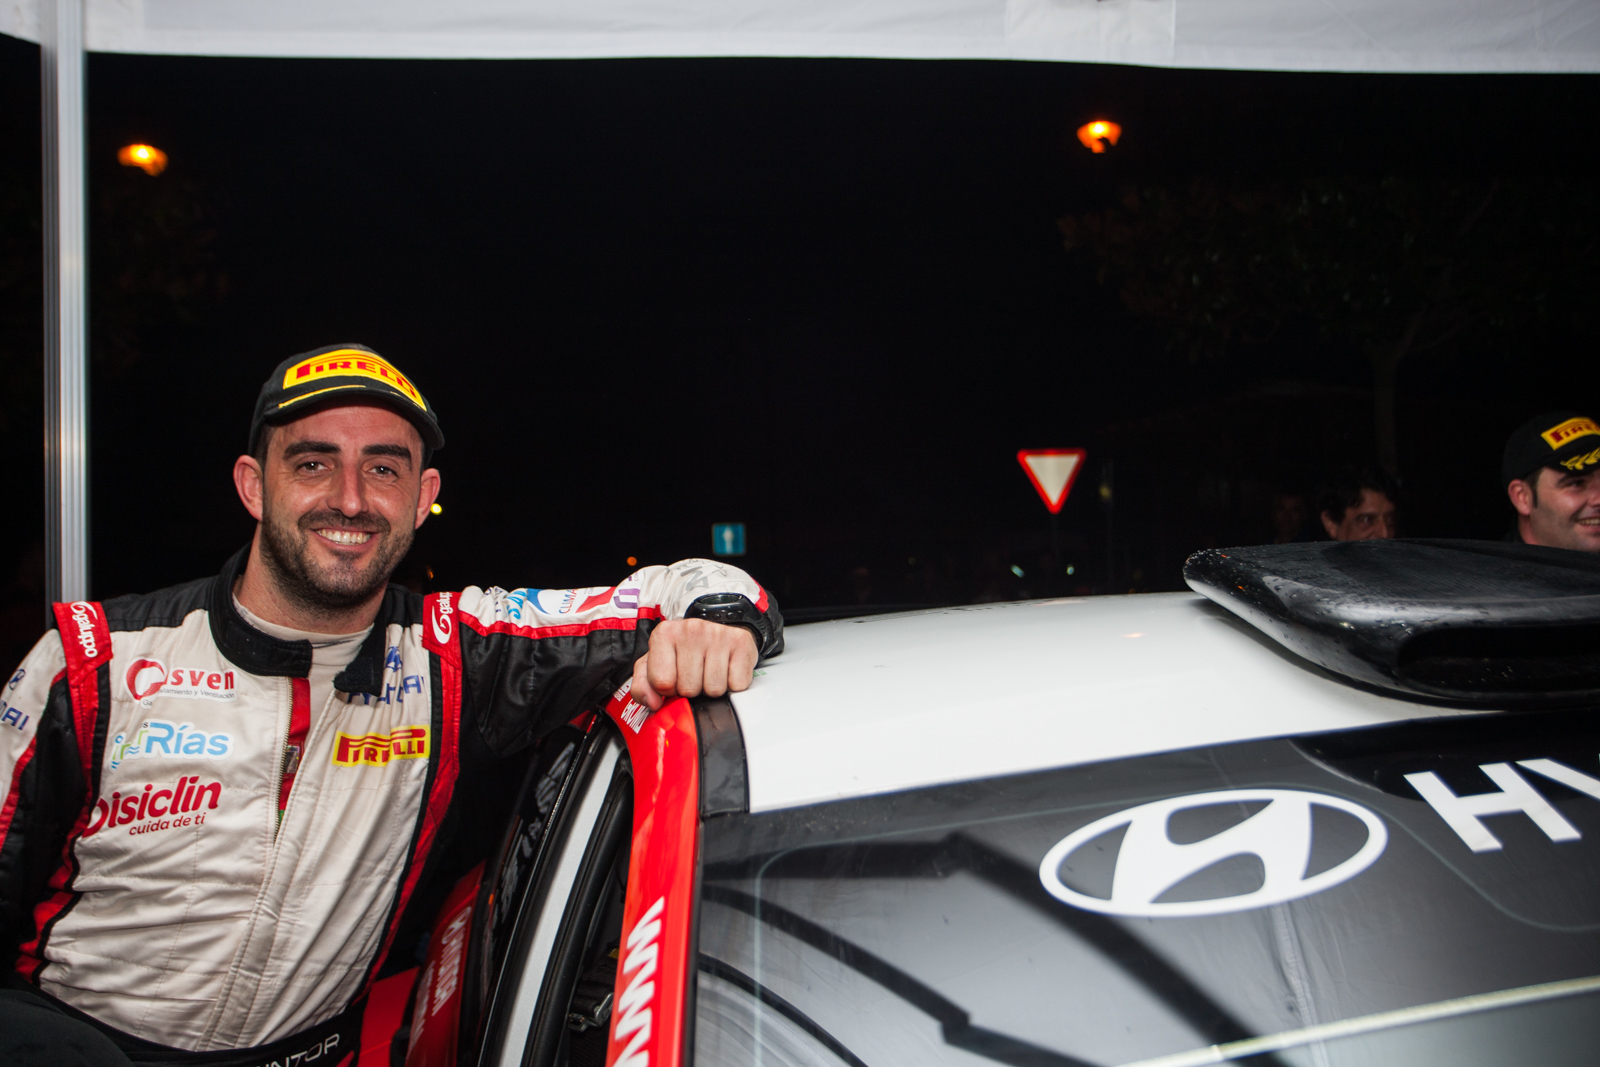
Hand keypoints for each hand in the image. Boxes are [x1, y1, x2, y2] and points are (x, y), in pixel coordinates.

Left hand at [631, 619, 758, 711]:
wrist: (716, 633)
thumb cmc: (683, 653)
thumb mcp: (654, 666)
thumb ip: (642, 687)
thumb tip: (653, 703)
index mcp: (664, 633)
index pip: (662, 682)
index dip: (669, 688)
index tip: (674, 677)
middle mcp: (690, 629)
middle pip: (689, 688)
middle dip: (692, 689)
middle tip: (695, 674)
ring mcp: (717, 634)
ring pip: (714, 689)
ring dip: (712, 688)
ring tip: (710, 671)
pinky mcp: (741, 642)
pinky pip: (736, 685)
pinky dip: (733, 684)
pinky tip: (726, 669)